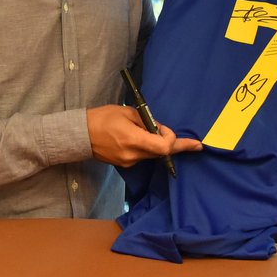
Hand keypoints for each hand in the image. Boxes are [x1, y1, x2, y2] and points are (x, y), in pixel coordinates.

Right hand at [86, 105, 201, 167]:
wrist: (80, 134)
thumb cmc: (102, 118)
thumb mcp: (127, 112)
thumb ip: (146, 121)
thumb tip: (159, 129)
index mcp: (134, 140)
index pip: (164, 147)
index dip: (174, 140)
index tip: (169, 130)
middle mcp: (133, 155)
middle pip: (163, 153)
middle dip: (175, 145)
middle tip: (196, 145)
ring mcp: (129, 162)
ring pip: (153, 155)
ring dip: (159, 145)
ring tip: (151, 131)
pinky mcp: (125, 164)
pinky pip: (143, 156)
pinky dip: (147, 147)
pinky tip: (139, 138)